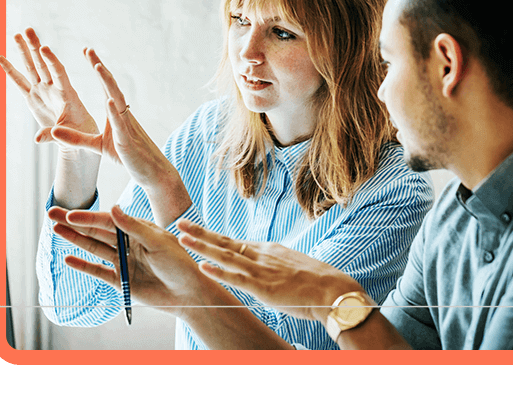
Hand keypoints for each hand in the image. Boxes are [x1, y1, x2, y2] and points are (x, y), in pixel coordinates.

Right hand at [0, 28, 98, 148]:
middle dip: (35, 47)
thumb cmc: (80, 134)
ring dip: (24, 52)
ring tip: (16, 34)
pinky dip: (10, 71)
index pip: (59, 73)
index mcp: (67, 94)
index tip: (45, 48)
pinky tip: (1, 58)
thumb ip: (54, 135)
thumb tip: (37, 140)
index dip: (51, 61)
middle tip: (28, 30)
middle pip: (43, 64)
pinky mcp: (33, 98)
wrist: (78, 137)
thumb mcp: (71, 136)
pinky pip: (19, 82)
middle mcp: (53, 89)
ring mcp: (42, 91)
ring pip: (31, 68)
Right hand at [49, 205, 209, 313]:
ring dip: (75, 240)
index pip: (109, 221)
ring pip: (95, 248)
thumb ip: (134, 227)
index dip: (89, 218)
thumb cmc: (180, 263)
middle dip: (74, 223)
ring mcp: (124, 262)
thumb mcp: (158, 242)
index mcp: (139, 230)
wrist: (188, 293)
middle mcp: (129, 243)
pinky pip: (99, 272)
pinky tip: (68, 258)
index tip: (71, 214)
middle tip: (52, 213)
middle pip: (97, 231)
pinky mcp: (122, 281)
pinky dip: (84, 266)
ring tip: (56, 230)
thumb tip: (113, 208)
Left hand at [50, 53, 190, 224]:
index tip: (87, 52)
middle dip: (100, 67)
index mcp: (116, 114)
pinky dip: (115, 112)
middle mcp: (122, 115)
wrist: (151, 172)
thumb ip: (76, 138)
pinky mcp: (127, 141)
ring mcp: (127, 126)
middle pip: (111, 86)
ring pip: (117, 100)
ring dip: (108, 83)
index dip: (97, 69)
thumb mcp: (97, 146)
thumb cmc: (127, 156)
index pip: (105, 86)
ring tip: (98, 67)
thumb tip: (54, 130)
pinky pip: (121, 124)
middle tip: (89, 50)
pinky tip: (109, 100)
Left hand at [177, 220, 364, 322]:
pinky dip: (218, 272)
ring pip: (225, 256)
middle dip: (200, 233)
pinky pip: (236, 278)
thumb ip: (274, 265)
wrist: (333, 290)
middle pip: (224, 242)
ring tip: (182, 238)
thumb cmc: (316, 281)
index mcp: (267, 250)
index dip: (212, 236)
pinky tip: (202, 267)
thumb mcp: (291, 265)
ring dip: (202, 247)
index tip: (195, 230)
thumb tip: (264, 268)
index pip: (234, 242)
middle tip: (179, 222)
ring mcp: (261, 270)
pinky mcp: (264, 287)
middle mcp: (261, 255)